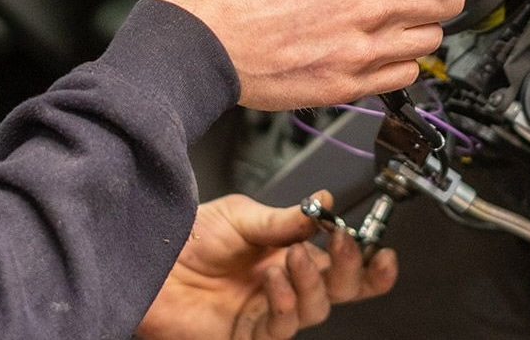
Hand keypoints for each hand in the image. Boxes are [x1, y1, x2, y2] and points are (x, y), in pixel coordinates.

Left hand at [136, 192, 397, 339]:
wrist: (148, 261)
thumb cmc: (187, 239)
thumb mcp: (241, 216)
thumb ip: (286, 218)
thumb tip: (325, 203)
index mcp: (290, 255)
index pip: (342, 267)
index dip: (368, 266)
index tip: (381, 251)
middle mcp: (284, 287)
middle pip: (339, 293)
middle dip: (349, 269)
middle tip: (343, 244)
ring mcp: (267, 313)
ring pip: (314, 310)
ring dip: (310, 281)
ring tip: (292, 256)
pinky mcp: (247, 336)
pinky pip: (278, 329)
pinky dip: (283, 303)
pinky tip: (273, 281)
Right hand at [155, 0, 466, 109]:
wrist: (196, 41)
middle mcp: (374, 8)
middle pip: (450, 0)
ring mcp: (364, 52)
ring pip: (431, 40)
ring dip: (418, 22)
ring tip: (386, 11)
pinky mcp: (348, 86)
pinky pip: (404, 75)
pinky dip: (399, 59)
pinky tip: (372, 42)